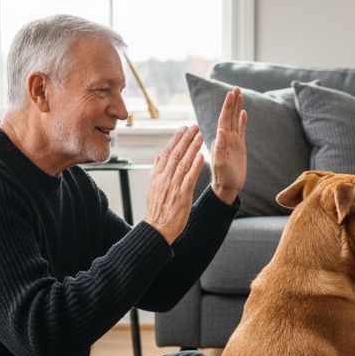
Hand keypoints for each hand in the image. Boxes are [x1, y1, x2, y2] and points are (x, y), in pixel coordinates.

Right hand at [144, 126, 204, 243]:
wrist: (157, 229)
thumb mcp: (152, 187)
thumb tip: (156, 156)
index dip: (175, 139)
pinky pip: (189, 178)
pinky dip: (195, 166)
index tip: (183, 128)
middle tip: (194, 126)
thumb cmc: (157, 209)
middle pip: (175, 154)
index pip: (166, 152)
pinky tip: (202, 156)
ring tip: (200, 136)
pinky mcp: (182, 195)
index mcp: (157, 176)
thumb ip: (155, 171)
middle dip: (186, 139)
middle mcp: (164, 178)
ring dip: (192, 148)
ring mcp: (173, 186)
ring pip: (183, 163)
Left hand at [210, 87, 246, 204]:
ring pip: (235, 120)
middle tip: (236, 88)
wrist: (227, 187)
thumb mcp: (220, 163)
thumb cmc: (223, 178)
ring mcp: (233, 142)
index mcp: (221, 140)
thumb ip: (220, 147)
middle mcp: (226, 138)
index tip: (230, 94)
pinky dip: (242, 121)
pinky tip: (244, 113)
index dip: (227, 106)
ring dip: (237, 108)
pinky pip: (241, 130)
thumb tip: (221, 130)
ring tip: (239, 95)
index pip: (224, 119)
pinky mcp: (239, 147)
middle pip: (229, 116)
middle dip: (232, 102)